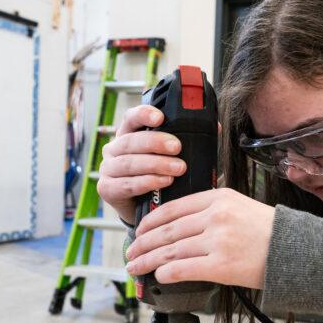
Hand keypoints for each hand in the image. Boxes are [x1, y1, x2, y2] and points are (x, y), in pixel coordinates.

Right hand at [97, 105, 184, 223]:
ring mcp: (108, 168)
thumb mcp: (172, 156)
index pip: (132, 118)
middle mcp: (115, 149)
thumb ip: (190, 140)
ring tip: (178, 168)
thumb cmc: (160, 176)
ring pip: (129, 163)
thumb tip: (215, 127)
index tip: (160, 117)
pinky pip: (126, 184)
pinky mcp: (107, 189)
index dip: (144, 114)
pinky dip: (146, 182)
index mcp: (129, 134)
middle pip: (131, 140)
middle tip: (177, 147)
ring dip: (155, 165)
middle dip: (155, 142)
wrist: (147, 208)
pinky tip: (163, 182)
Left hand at [124, 188, 274, 289]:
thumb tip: (178, 225)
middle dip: (143, 243)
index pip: (173, 207)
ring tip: (136, 267)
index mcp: (219, 197)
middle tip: (131, 252)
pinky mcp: (222, 266)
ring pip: (170, 250)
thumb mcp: (240, 206)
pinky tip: (158, 276)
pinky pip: (183, 268)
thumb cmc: (269, 232)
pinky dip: (166, 273)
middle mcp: (216, 216)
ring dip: (148, 260)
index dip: (150, 221)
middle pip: (167, 230)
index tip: (139, 231)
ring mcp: (218, 241)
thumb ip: (212, 210)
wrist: (297, 251)